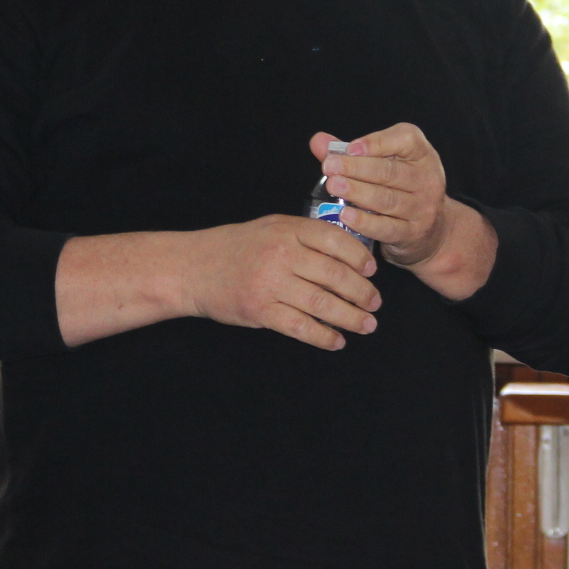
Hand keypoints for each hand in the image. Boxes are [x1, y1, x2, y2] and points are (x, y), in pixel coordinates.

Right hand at [181, 213, 381, 351]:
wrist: (193, 268)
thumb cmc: (235, 248)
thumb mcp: (270, 228)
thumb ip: (304, 236)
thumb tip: (348, 254)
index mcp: (287, 229)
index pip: (335, 240)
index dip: (359, 257)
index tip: (372, 271)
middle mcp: (281, 254)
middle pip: (334, 275)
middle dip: (361, 293)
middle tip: (375, 304)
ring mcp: (270, 283)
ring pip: (322, 303)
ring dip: (350, 317)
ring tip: (366, 325)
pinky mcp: (261, 310)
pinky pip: (300, 327)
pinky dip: (323, 336)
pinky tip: (336, 341)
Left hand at [314, 124, 497, 298]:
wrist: (431, 229)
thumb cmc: (399, 187)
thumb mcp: (383, 163)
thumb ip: (351, 152)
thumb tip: (318, 141)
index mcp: (421, 153)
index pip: (405, 139)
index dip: (376, 142)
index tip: (350, 147)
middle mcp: (427, 178)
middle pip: (390, 171)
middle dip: (357, 168)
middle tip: (329, 167)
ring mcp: (422, 207)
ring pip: (387, 199)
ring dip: (357, 192)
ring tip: (333, 187)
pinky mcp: (413, 232)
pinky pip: (386, 227)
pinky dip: (364, 222)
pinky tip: (345, 215)